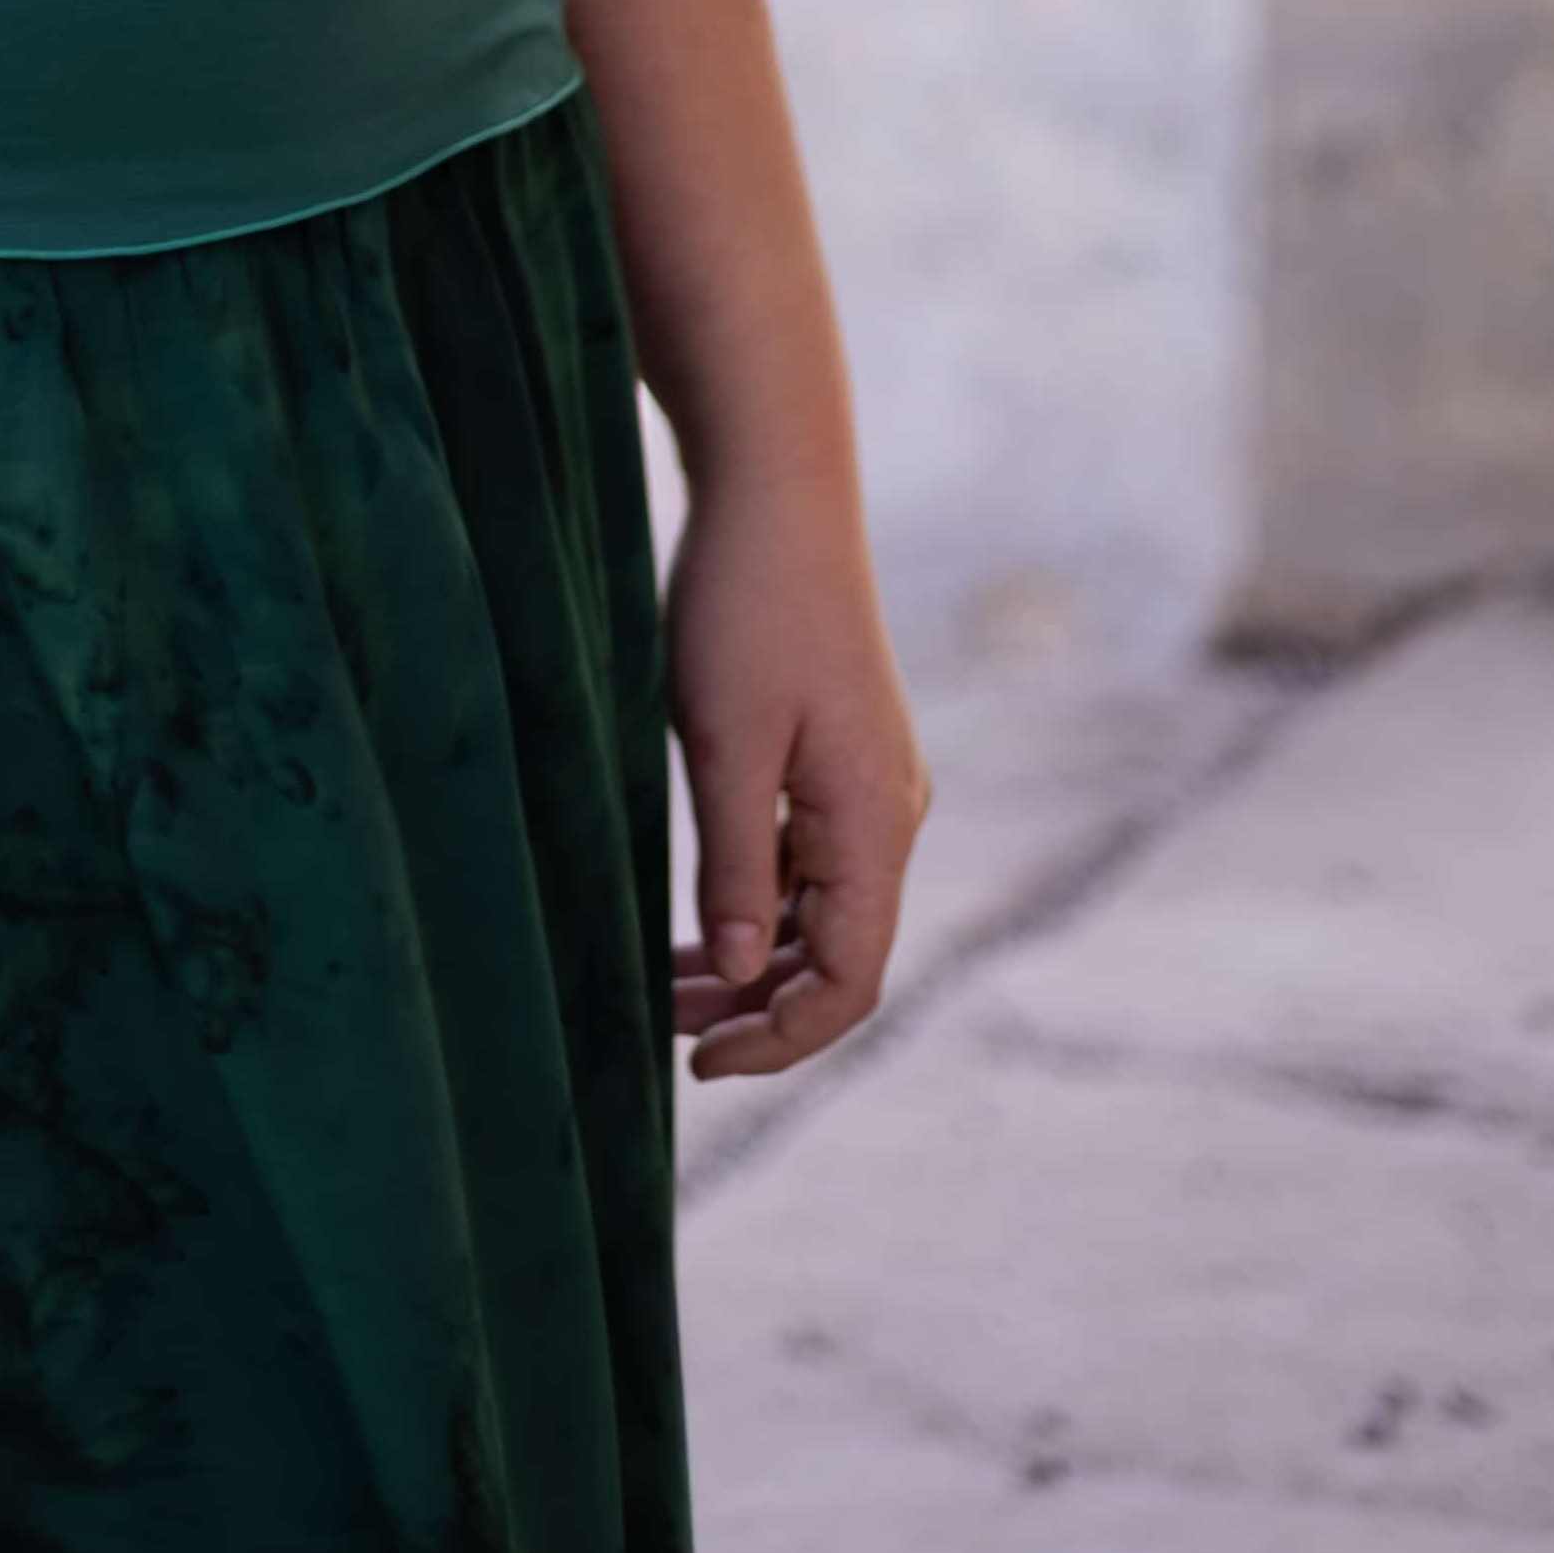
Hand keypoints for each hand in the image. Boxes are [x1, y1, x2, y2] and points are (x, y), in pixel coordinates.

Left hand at [665, 460, 929, 1080]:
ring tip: (665, 988)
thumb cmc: (744, 606)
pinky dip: (756, 899)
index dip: (781, 1039)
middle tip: (666, 1035)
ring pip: (819, 909)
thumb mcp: (726, 743)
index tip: (699, 1063)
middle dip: (758, 1008)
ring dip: (751, 958)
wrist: (776, 489)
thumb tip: (745, 978)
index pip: (849, 980)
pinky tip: (697, 916)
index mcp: (875, 823)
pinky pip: (807, 857)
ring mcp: (868, 782)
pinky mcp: (838, 752)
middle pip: (839, 955)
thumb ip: (737, 865)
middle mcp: (888, 812)